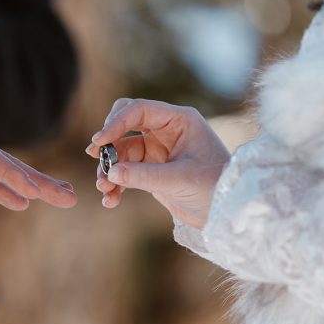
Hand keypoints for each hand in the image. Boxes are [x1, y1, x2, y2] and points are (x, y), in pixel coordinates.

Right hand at [86, 98, 229, 227]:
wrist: (227, 213)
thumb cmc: (214, 188)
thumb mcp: (178, 180)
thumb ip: (143, 176)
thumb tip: (110, 173)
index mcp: (179, 120)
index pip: (139, 110)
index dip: (115, 123)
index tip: (98, 141)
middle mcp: (166, 130)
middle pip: (125, 124)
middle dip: (109, 142)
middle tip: (95, 157)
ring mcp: (158, 149)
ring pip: (121, 151)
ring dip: (110, 169)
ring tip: (104, 190)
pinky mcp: (152, 169)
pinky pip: (126, 171)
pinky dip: (116, 183)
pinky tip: (111, 200)